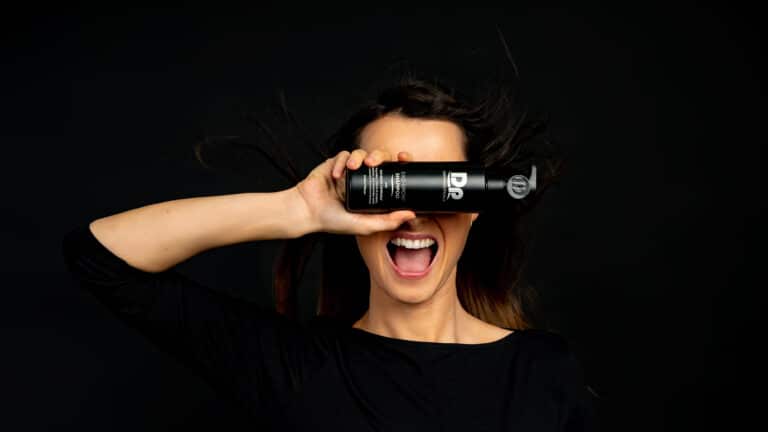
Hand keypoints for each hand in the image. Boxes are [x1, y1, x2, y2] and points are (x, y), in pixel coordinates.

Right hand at [294, 149, 415, 234]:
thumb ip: (387, 221)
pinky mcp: (335, 164)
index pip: (392, 171)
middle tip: (375, 163)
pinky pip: (344, 155)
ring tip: (352, 168)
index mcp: (374, 190)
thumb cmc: (334, 221)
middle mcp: (364, 178)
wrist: (308, 212)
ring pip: (361, 153)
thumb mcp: (365, 225)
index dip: (400, 162)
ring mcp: (349, 170)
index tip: (404, 159)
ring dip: (359, 157)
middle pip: (379, 157)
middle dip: (380, 155)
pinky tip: (337, 175)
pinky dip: (342, 163)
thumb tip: (411, 214)